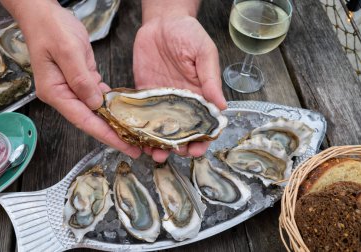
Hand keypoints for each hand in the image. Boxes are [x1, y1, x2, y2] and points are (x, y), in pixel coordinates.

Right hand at [3, 0, 140, 157]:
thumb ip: (81, 79)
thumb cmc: (51, 28)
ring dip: (114, 123)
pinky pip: (98, 98)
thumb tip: (95, 103)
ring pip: (96, 112)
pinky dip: (111, 106)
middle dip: (113, 135)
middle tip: (135, 147)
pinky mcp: (81, 81)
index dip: (106, 135)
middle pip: (91, 121)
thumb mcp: (68, 51)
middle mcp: (63, 95)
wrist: (43, 15)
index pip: (84, 120)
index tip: (124, 146)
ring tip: (133, 135)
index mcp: (55, 92)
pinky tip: (124, 113)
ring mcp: (71, 89)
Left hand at [133, 15, 226, 161]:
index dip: (202, 140)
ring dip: (159, 144)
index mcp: (199, 94)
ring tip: (154, 153)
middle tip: (173, 153)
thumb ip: (210, 79)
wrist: (162, 22)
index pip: (203, 123)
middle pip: (182, 132)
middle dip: (179, 147)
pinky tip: (138, 140)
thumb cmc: (188, 33)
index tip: (197, 150)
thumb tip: (223, 106)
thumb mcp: (204, 53)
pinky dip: (141, 130)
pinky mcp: (144, 95)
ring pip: (161, 129)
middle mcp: (181, 102)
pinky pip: (142, 116)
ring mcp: (162, 100)